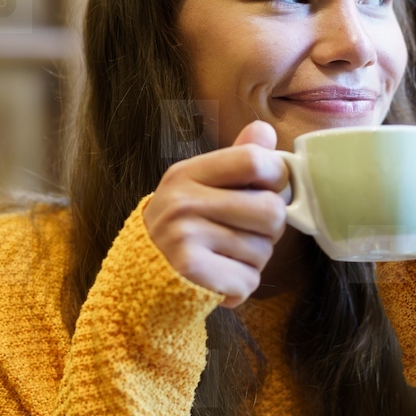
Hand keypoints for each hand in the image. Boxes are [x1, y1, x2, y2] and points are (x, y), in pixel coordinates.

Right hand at [143, 120, 288, 308]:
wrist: (138, 272)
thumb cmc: (182, 225)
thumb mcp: (200, 184)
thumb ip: (236, 159)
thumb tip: (265, 131)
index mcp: (188, 173)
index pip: (254, 160)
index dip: (277, 176)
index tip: (269, 189)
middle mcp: (184, 201)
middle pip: (271, 210)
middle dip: (270, 228)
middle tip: (247, 231)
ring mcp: (185, 235)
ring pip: (263, 250)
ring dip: (255, 259)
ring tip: (227, 255)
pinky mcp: (191, 271)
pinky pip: (248, 279)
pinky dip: (241, 283)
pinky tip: (220, 276)